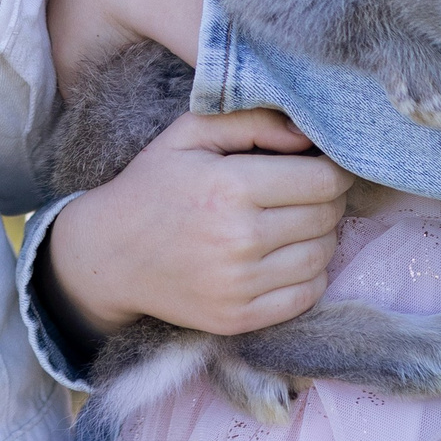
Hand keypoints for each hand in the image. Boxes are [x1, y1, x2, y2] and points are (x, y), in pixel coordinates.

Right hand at [43, 111, 348, 337]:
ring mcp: (240, 285)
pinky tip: (287, 255)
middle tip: (308, 190)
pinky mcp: (239, 318)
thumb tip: (308, 134)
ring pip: (322, 256)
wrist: (109, 255)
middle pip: (326, 217)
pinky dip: (310, 274)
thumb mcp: (190, 133)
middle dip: (328, 199)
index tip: (320, 164)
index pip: (321, 180)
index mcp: (229, 186)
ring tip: (296, 221)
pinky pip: (306, 296)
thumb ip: (252, 121)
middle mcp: (239, 239)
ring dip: (321, 235)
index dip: (331, 168)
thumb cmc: (153, 186)